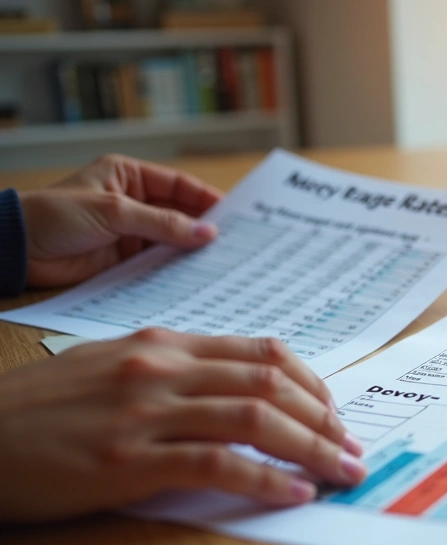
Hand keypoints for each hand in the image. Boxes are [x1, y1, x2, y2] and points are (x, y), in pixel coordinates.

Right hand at [0, 329, 366, 522]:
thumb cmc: (39, 409)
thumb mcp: (111, 369)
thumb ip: (172, 371)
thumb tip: (235, 390)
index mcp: (163, 345)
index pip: (260, 351)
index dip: (310, 383)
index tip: (333, 411)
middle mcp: (163, 369)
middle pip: (270, 381)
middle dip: (324, 417)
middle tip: (350, 446)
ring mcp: (147, 411)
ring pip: (256, 418)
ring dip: (313, 447)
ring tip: (342, 470)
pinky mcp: (129, 459)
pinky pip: (218, 464)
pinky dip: (265, 478)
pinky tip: (294, 492)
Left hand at [20, 154, 223, 287]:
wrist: (17, 249)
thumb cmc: (55, 215)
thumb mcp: (114, 212)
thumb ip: (163, 223)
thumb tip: (207, 233)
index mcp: (128, 176)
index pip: (178, 185)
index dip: (207, 198)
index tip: (235, 215)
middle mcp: (132, 202)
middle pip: (179, 213)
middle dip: (204, 226)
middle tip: (235, 241)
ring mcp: (129, 232)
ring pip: (171, 240)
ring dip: (191, 250)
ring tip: (222, 261)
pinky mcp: (123, 259)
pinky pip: (157, 262)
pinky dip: (175, 268)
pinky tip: (195, 275)